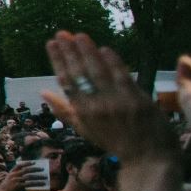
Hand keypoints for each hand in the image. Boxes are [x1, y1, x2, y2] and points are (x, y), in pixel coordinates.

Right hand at [41, 33, 173, 165]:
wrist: (147, 157)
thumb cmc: (114, 142)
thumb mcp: (84, 129)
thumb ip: (64, 110)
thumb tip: (43, 92)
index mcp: (82, 112)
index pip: (66, 81)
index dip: (58, 61)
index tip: (51, 44)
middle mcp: (96, 106)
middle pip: (79, 73)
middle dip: (69, 51)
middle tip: (61, 33)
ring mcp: (116, 102)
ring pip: (98, 72)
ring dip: (87, 51)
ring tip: (79, 35)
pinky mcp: (136, 99)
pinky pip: (121, 77)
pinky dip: (113, 62)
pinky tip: (104, 49)